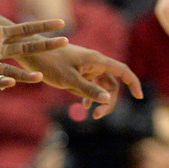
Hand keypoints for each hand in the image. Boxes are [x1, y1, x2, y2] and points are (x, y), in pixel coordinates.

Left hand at [0, 0, 67, 85]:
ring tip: (40, 77)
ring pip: (11, 69)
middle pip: (24, 48)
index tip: (61, 23)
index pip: (24, 30)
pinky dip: (0, 81)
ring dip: (25, 75)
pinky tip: (9, 82)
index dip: (41, 27)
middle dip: (44, 46)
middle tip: (65, 42)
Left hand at [23, 43, 141, 116]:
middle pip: (111, 82)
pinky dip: (88, 94)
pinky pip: (88, 83)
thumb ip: (88, 90)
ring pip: (99, 84)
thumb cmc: (48, 64)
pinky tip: (84, 105)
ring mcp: (85, 65)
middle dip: (108, 99)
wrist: (29, 52)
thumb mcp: (68, 80)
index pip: (122, 71)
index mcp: (96, 60)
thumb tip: (107, 99)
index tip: (139, 97)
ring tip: (91, 112)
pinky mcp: (76, 69)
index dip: (133, 83)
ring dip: (98, 98)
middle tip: (97, 115)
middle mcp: (93, 61)